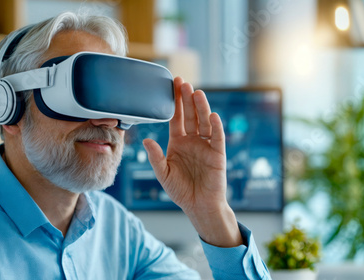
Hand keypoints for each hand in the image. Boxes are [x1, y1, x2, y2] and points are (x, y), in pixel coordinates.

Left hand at [143, 77, 241, 246]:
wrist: (199, 206)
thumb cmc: (180, 190)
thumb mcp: (163, 173)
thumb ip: (155, 157)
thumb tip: (146, 140)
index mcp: (178, 142)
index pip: (176, 118)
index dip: (175, 103)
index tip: (173, 86)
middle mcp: (192, 140)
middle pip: (190, 115)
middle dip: (186, 99)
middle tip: (183, 83)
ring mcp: (206, 145)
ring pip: (204, 122)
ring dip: (201, 108)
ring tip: (196, 93)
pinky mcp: (218, 154)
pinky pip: (217, 137)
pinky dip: (215, 126)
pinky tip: (211, 115)